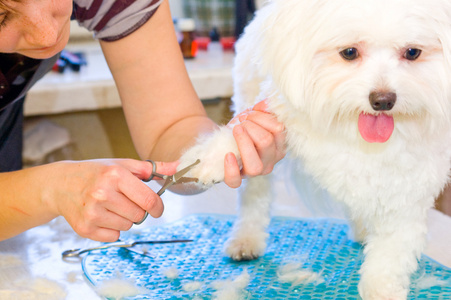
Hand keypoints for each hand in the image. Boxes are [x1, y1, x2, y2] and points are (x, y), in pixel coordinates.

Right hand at [48, 159, 177, 241]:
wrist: (60, 185)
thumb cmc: (96, 173)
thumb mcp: (122, 165)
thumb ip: (152, 168)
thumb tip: (178, 167)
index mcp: (115, 176)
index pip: (149, 201)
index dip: (159, 207)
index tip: (157, 208)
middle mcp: (102, 194)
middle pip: (140, 216)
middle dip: (139, 211)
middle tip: (125, 201)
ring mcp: (92, 213)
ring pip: (128, 227)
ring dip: (125, 219)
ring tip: (111, 206)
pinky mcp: (85, 229)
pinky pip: (114, 237)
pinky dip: (113, 229)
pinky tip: (102, 215)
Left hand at [223, 99, 286, 187]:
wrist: (220, 140)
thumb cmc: (241, 129)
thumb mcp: (251, 117)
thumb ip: (261, 109)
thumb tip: (267, 104)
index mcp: (278, 146)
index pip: (278, 129)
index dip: (262, 117)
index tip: (248, 115)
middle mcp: (270, 162)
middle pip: (266, 142)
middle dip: (251, 126)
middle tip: (241, 123)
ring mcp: (253, 173)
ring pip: (255, 166)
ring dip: (244, 143)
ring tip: (236, 130)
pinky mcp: (236, 179)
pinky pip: (235, 181)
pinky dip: (231, 168)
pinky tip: (228, 154)